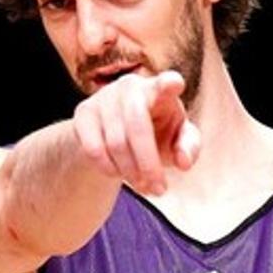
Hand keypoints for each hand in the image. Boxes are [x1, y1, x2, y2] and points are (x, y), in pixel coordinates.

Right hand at [71, 70, 199, 194]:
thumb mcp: (176, 140)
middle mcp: (130, 87)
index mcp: (160, 89)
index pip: (166, 82)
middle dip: (148, 164)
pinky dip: (108, 168)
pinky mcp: (83, 112)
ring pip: (116, 143)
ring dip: (131, 172)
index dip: (169, 84)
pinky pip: (93, 148)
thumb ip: (188, 147)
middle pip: (137, 126)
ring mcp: (104, 98)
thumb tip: (183, 162)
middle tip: (159, 190)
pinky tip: (117, 174)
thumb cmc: (155, 133)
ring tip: (143, 186)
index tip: (173, 85)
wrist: (113, 132)